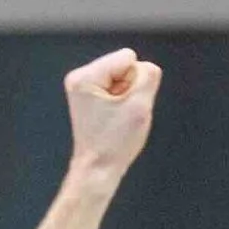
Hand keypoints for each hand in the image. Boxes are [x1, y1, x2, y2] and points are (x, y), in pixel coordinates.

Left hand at [62, 47, 161, 183]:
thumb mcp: (140, 106)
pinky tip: (114, 119)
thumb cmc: (114, 144)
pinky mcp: (90, 95)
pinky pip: (117, 87)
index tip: (123, 107)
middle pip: (125, 65)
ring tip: (117, 118)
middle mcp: (79, 77)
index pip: (129, 58)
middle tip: (120, 115)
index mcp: (85, 77)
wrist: (98, 170)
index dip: (135, 82)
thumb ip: (149, 76)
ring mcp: (83, 86)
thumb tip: (147, 67)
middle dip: (130, 89)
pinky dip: (121, 102)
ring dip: (127, 97)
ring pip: (123, 76)